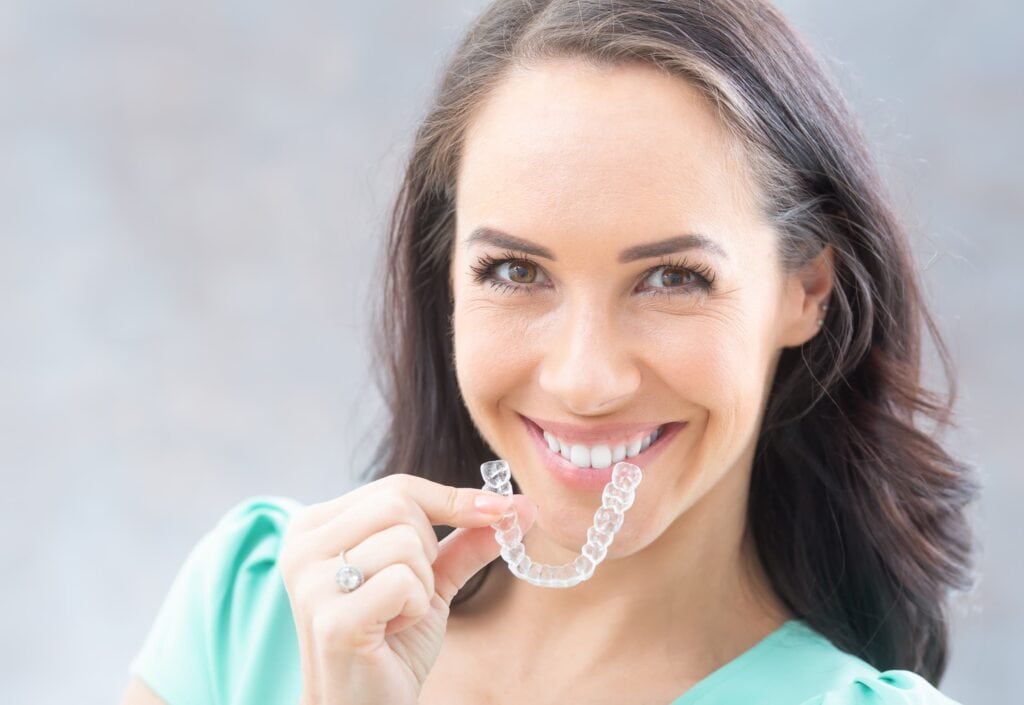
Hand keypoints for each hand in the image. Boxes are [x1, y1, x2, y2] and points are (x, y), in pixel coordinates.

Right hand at [278, 473, 536, 704]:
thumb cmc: (390, 643)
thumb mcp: (429, 579)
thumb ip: (465, 540)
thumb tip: (519, 506)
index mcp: (316, 525)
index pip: (397, 487)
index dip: (452, 499)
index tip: (500, 510)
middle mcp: (302, 545)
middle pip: (400, 504)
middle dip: (427, 549)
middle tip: (410, 591)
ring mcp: (311, 582)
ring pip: (406, 542)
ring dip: (421, 584)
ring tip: (396, 615)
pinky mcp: (332, 618)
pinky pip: (403, 582)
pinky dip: (415, 607)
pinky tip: (391, 630)